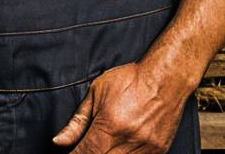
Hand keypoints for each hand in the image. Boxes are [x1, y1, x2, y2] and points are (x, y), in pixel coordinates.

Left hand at [51, 60, 188, 153]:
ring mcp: (145, 150)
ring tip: (105, 144)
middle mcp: (128, 142)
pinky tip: (119, 147)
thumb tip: (58, 142)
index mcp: (109, 126)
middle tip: (87, 147)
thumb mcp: (97, 93)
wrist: (166, 77)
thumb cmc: (130, 80)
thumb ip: (77, 121)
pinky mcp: (158, 153)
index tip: (69, 153)